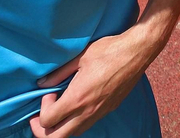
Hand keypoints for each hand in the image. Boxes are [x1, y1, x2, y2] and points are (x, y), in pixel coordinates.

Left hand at [30, 30, 153, 137]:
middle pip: (56, 137)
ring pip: (73, 133)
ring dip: (61, 127)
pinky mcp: (109, 109)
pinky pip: (87, 125)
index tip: (49, 92)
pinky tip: (78, 105)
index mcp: (77, 98)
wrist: (137, 52)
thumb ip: (58, 73)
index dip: (42, 109)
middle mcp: (87, 111)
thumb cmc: (109, 51)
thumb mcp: (80, 58)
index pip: (47, 120)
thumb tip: (41, 83)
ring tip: (60, 110)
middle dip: (43, 129)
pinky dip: (76, 122)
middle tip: (42, 114)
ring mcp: (99, 112)